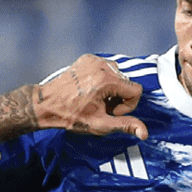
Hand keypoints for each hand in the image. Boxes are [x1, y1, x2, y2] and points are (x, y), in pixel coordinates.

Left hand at [32, 55, 146, 138]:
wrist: (47, 104)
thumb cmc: (70, 115)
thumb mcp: (100, 124)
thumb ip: (124, 125)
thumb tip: (144, 132)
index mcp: (106, 80)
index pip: (136, 90)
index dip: (127, 106)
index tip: (111, 112)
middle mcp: (101, 65)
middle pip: (126, 82)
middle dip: (118, 97)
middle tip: (102, 108)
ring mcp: (93, 60)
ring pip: (117, 75)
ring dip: (112, 89)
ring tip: (96, 100)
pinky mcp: (87, 59)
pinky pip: (105, 68)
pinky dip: (103, 80)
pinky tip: (90, 91)